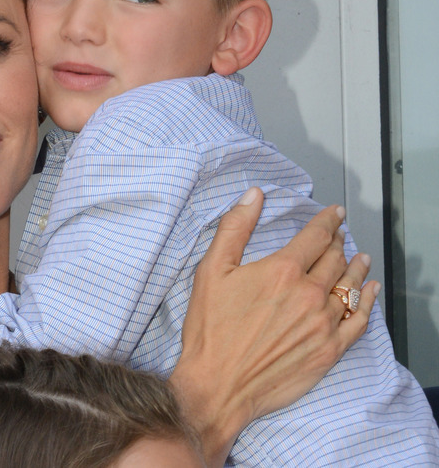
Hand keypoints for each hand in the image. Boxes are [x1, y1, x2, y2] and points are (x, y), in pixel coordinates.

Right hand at [169, 187, 377, 466]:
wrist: (218, 385)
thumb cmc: (211, 330)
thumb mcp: (211, 271)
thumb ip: (234, 229)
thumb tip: (253, 196)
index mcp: (282, 271)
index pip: (316, 236)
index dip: (327, 221)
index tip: (335, 213)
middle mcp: (309, 294)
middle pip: (336, 259)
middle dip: (339, 243)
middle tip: (340, 236)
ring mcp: (323, 323)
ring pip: (351, 287)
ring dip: (356, 268)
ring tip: (359, 258)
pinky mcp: (329, 350)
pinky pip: (359, 320)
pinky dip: (368, 302)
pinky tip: (370, 292)